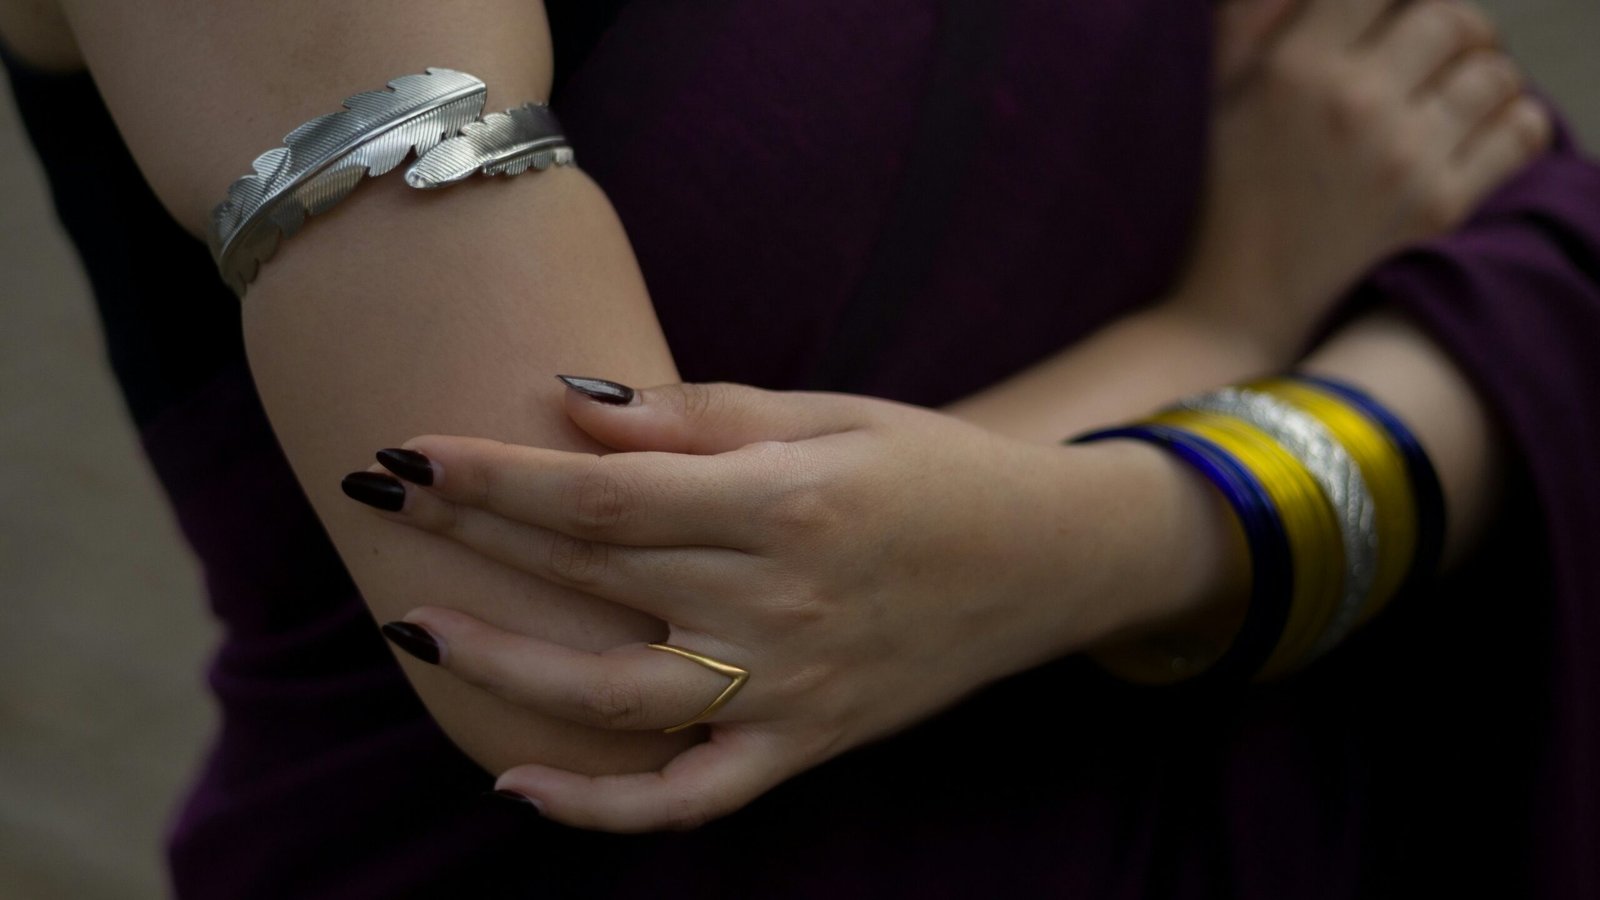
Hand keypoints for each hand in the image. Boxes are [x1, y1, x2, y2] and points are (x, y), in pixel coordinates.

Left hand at [344, 378, 1224, 830]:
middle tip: (382, 497)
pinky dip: (599, 806)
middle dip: (474, 533)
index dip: (496, 475)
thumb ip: (703, 416)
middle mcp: (781, 606)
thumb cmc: (937, 468)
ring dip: (501, 663)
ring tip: (414, 622)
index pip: (606, 497)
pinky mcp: (806, 745)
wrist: (1050, 559)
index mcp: (789, 504)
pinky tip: (515, 781)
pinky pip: (689, 798)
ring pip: (615, 695)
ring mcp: (791, 690)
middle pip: (593, 577)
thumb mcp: (834, 414)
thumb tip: (573, 407)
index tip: (409, 447)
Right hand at [1178, 0, 1551, 358]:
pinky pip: (1519, 131)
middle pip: (1450, 18)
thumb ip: (1253, 16)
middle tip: (1431, 57)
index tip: (1384, 25)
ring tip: (1451, 99)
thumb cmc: (1222, 199)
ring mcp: (1405, 157)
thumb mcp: (1218, 94)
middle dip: (1448, 31)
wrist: (1235, 311)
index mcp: (1294, 67)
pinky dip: (1511, 122)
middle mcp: (1355, 103)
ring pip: (1493, 72)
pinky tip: (1475, 134)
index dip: (1391, 4)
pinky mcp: (1440, 207)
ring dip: (1480, 76)